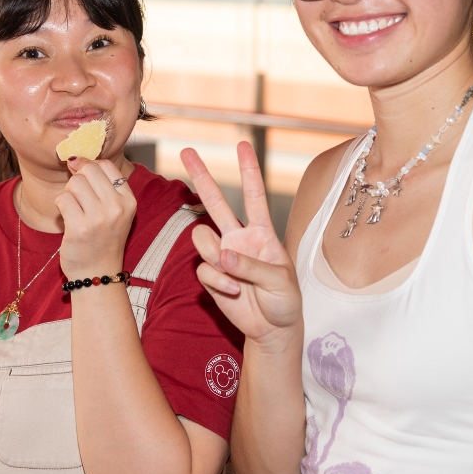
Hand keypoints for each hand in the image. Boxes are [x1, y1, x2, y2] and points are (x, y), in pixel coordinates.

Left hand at [55, 158, 135, 279]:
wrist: (97, 274)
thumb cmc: (103, 239)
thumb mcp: (114, 211)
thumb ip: (101, 184)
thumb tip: (74, 158)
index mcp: (129, 200)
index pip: (106, 165)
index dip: (89, 167)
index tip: (84, 180)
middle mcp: (117, 207)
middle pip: (88, 170)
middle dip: (77, 179)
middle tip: (78, 198)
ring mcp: (99, 218)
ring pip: (74, 183)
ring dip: (68, 193)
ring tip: (74, 209)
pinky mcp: (80, 228)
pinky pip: (62, 199)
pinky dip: (60, 206)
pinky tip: (67, 219)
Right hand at [181, 142, 301, 348]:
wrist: (273, 328)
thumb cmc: (285, 300)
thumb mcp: (281, 281)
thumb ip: (253, 265)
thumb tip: (223, 254)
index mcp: (261, 233)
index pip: (254, 196)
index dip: (249, 171)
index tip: (242, 145)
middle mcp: (238, 238)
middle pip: (215, 202)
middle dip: (201, 176)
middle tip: (187, 150)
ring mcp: (222, 256)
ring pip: (202, 239)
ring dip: (217, 257)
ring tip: (236, 279)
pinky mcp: (211, 276)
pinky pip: (204, 270)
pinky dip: (219, 282)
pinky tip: (233, 292)